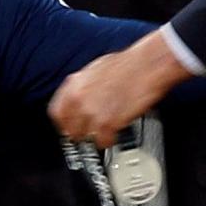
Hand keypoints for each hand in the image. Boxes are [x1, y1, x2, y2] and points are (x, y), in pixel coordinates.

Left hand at [48, 30, 190, 145]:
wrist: (148, 65)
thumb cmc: (129, 64)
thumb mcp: (96, 70)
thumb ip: (85, 87)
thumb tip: (83, 97)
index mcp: (74, 85)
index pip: (57, 113)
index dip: (64, 123)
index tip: (70, 127)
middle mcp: (78, 99)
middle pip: (70, 128)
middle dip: (80, 133)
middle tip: (89, 133)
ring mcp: (91, 112)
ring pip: (85, 136)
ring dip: (94, 138)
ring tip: (103, 134)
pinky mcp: (106, 123)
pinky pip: (102, 141)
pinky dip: (108, 141)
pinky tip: (113, 136)